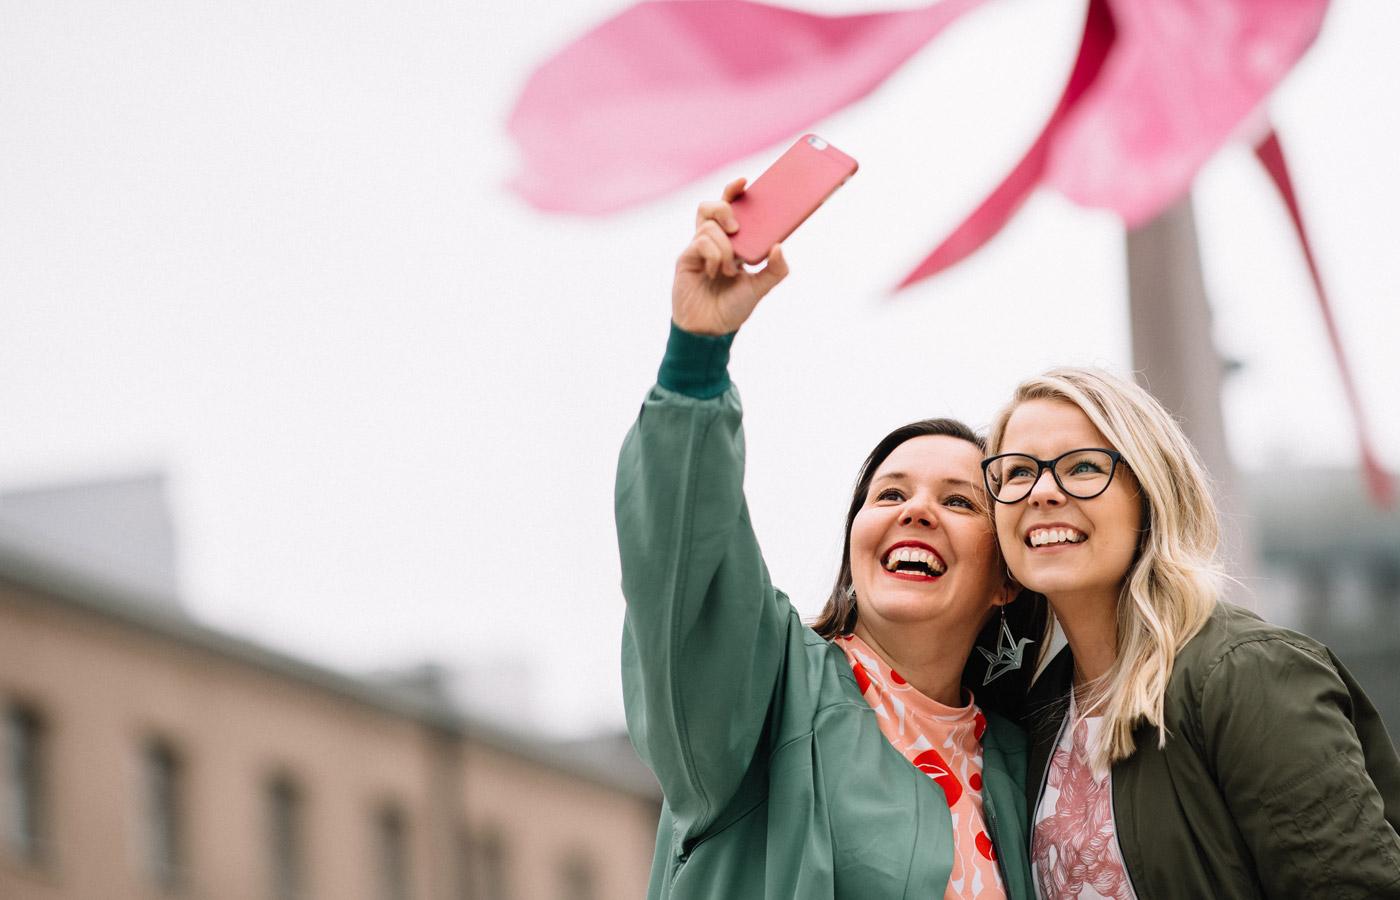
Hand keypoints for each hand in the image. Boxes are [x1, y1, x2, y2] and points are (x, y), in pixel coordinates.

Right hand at [671, 178, 789, 334]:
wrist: (710, 330)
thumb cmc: (732, 308)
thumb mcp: (761, 288)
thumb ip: (776, 270)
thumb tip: (780, 246)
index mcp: (732, 243)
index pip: (731, 208)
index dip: (734, 191)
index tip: (745, 181)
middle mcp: (714, 242)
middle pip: (711, 206)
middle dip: (725, 207)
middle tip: (736, 226)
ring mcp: (698, 249)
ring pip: (709, 225)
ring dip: (725, 246)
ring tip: (730, 269)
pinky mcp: (686, 258)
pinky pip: (701, 242)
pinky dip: (714, 255)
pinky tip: (716, 272)